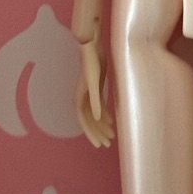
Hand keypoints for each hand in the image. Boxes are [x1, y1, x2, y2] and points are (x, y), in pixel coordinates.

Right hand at [75, 30, 114, 147]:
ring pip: (95, 115)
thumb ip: (95, 100)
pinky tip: (112, 120)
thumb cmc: (92, 64)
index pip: (85, 122)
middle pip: (90, 121)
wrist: (91, 48)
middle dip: (98, 133)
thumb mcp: (94, 83)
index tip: (99, 145)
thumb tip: (97, 118)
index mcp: (80, 99)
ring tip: (112, 136)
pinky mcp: (96, 88)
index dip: (91, 134)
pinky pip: (99, 106)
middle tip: (108, 145)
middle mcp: (83, 99)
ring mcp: (89, 94)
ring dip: (102, 126)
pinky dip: (105, 114)